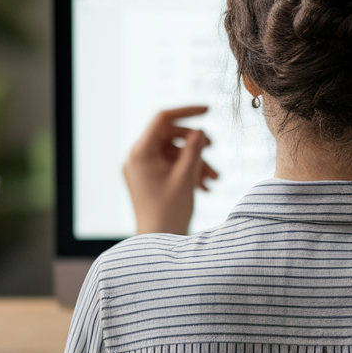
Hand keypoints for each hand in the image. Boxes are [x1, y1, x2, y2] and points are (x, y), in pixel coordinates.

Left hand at [122, 107, 218, 234]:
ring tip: (214, 178)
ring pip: (174, 153)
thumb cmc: (169, 212)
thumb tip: (199, 131)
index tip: (208, 109)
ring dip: (195, 161)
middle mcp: (137, 158)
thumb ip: (193, 149)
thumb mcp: (185, 177)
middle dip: (195, 143)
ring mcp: (142, 169)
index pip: (163, 119)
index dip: (187, 111)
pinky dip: (188, 171)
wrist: (158, 243)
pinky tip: (205, 186)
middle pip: (170, 136)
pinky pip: (170, 166)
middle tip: (214, 149)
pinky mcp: (149, 180)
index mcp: (140, 153)